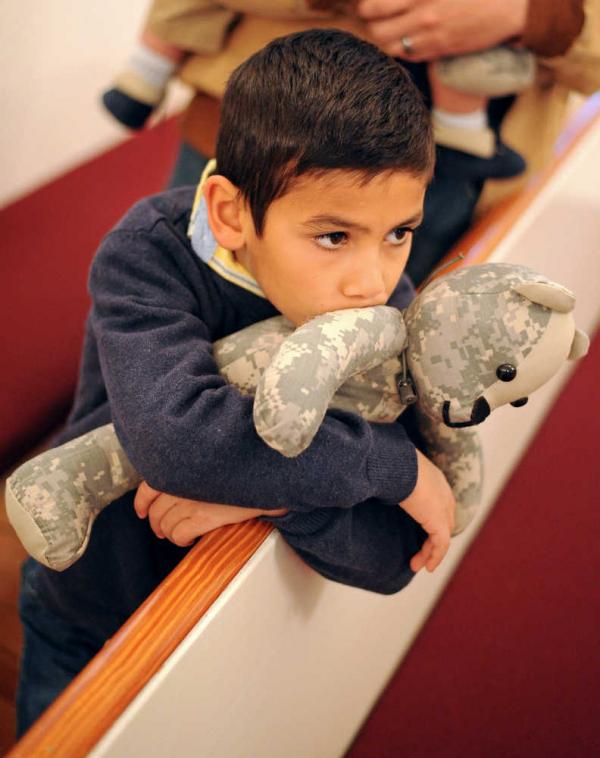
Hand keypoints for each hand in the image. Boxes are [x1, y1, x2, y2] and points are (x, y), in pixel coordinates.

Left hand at [134, 481, 287, 546]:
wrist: (265, 477)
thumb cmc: (239, 468)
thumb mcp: (207, 462)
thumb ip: (187, 471)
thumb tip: (169, 490)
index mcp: (180, 466)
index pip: (147, 487)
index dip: (141, 503)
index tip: (141, 512)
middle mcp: (181, 483)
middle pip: (156, 511)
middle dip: (156, 523)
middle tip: (162, 529)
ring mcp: (191, 501)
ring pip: (166, 525)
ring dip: (170, 533)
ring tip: (179, 534)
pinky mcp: (203, 518)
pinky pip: (179, 535)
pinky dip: (181, 540)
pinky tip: (189, 540)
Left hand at [357, 0, 527, 60]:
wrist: (510, 6)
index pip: (373, 8)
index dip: (367, 7)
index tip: (370, 5)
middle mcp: (422, 19)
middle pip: (376, 33)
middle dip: (372, 25)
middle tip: (377, 17)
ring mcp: (430, 38)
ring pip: (390, 49)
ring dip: (386, 40)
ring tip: (392, 28)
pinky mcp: (439, 51)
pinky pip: (409, 56)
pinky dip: (403, 48)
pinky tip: (409, 36)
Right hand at [400, 449, 455, 572]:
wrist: (397, 465)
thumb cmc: (389, 463)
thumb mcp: (392, 470)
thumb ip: (390, 478)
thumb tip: (373, 479)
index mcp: (435, 479)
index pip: (440, 503)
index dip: (432, 518)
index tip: (419, 531)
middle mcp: (444, 493)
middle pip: (444, 521)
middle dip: (433, 538)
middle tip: (419, 550)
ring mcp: (443, 508)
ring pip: (442, 535)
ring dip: (430, 552)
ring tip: (416, 564)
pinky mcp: (439, 522)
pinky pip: (441, 545)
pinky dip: (435, 556)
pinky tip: (427, 567)